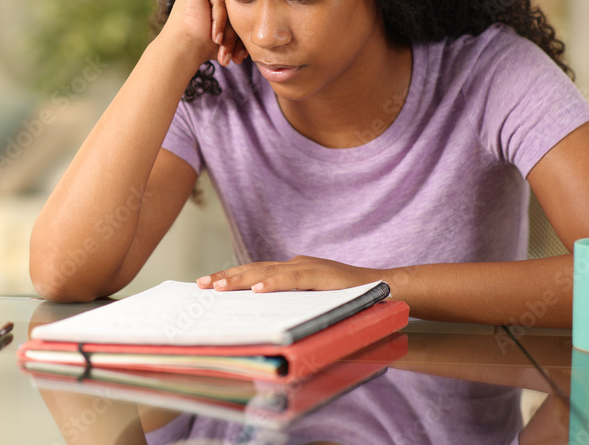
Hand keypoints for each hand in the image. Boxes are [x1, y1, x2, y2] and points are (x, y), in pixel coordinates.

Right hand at [161, 0, 247, 67]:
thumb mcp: (230, 35)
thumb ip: (245, 24)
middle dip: (235, 36)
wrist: (183, 50)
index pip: (241, 12)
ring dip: (228, 31)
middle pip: (238, 8)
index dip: (239, 36)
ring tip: (221, 49)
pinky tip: (213, 36)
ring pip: (232, 4)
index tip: (238, 58)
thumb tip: (280, 33)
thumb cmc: (203, 46)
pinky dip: (219, 19)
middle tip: (232, 58)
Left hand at [196, 256, 379, 292]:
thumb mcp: (315, 303)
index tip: (207, 285)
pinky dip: (274, 283)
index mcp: (294, 271)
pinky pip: (294, 278)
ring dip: (241, 279)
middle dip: (226, 278)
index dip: (231, 278)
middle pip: (255, 269)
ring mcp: (309, 267)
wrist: (387, 288)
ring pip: (268, 271)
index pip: (256, 273)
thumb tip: (267, 323)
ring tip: (218, 287)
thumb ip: (294, 307)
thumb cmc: (352, 300)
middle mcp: (297, 265)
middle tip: (200, 285)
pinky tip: (257, 289)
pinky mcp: (322, 275)